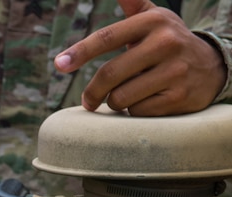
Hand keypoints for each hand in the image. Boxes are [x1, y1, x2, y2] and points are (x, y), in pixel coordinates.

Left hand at [54, 0, 225, 115]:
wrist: (212, 66)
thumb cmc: (168, 42)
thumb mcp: (152, 19)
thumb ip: (131, 4)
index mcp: (153, 21)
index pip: (107, 37)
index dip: (80, 52)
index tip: (59, 64)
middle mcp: (166, 43)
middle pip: (109, 74)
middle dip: (92, 92)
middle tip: (88, 101)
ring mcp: (174, 71)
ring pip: (121, 98)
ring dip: (116, 102)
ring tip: (128, 94)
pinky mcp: (179, 96)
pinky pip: (137, 112)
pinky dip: (135, 111)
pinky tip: (147, 101)